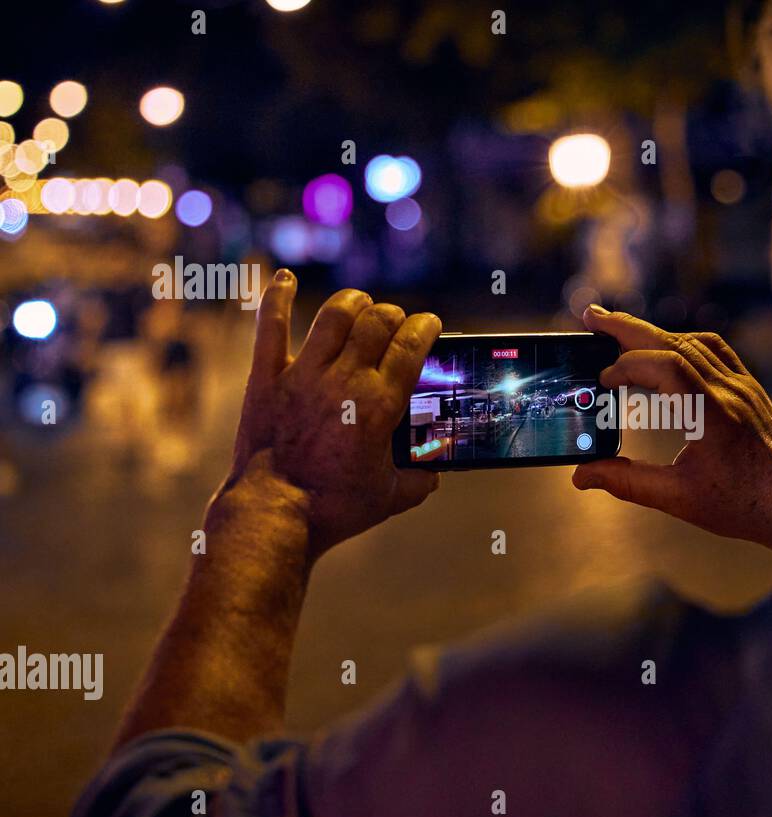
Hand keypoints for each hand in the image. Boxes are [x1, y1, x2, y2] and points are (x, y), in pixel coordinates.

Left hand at [222, 269, 443, 558]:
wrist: (274, 513)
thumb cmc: (334, 508)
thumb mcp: (390, 498)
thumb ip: (419, 480)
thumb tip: (433, 474)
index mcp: (380, 404)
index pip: (412, 346)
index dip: (426, 327)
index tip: (430, 324)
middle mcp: (345, 379)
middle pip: (378, 321)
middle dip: (394, 314)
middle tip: (397, 322)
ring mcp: (303, 374)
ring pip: (334, 315)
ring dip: (353, 302)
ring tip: (361, 304)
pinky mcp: (267, 378)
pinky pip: (270, 327)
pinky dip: (276, 297)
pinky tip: (283, 278)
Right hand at [573, 306, 771, 557]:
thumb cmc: (742, 505)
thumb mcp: (679, 499)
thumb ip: (628, 483)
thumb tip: (582, 475)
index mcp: (713, 415)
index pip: (666, 366)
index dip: (628, 366)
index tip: (603, 381)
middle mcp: (730, 391)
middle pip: (675, 342)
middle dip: (629, 327)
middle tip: (592, 317)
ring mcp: (743, 386)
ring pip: (694, 342)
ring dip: (654, 332)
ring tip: (619, 330)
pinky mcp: (750, 389)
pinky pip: (714, 350)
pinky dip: (682, 342)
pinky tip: (664, 347)